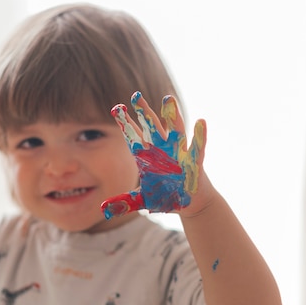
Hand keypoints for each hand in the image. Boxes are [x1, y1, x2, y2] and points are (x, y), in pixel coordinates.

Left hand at [101, 91, 206, 217]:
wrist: (190, 203)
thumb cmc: (166, 197)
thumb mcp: (143, 200)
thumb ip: (124, 202)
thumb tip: (104, 209)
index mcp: (148, 157)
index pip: (134, 137)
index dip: (126, 124)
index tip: (116, 108)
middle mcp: (163, 150)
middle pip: (152, 127)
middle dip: (144, 112)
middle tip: (136, 96)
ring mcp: (179, 153)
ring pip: (175, 129)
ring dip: (172, 115)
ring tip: (168, 98)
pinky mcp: (194, 162)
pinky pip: (197, 147)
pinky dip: (200, 136)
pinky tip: (201, 122)